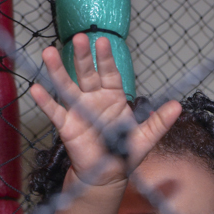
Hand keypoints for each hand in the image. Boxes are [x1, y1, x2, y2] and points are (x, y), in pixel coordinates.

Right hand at [30, 33, 180, 186]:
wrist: (107, 175)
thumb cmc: (124, 154)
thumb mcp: (145, 138)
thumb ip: (159, 121)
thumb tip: (178, 106)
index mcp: (113, 97)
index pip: (110, 73)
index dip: (106, 58)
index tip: (103, 42)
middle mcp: (94, 99)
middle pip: (87, 73)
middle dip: (83, 57)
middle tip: (79, 38)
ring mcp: (79, 110)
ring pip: (67, 86)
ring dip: (58, 70)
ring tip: (48, 53)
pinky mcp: (67, 125)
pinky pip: (55, 111)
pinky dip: (45, 101)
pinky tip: (36, 88)